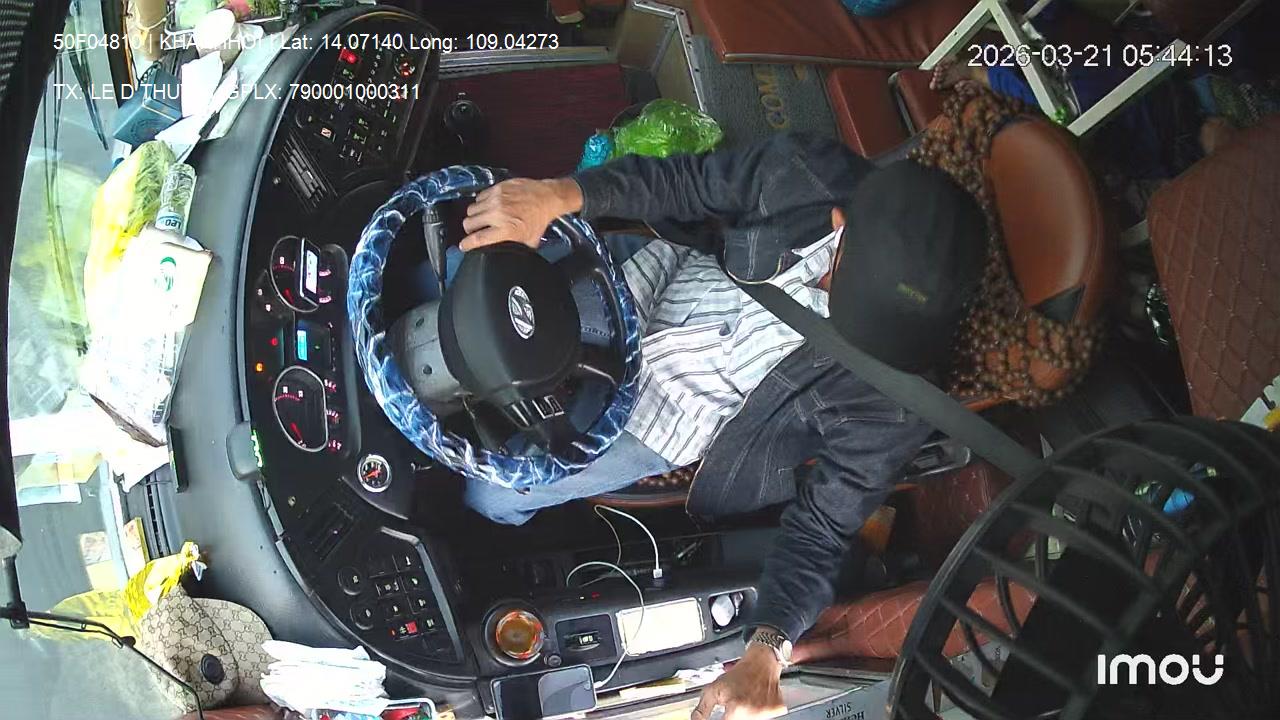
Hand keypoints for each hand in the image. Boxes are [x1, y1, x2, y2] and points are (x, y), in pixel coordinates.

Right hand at [460, 177, 583, 250]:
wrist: (547, 198)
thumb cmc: (538, 220)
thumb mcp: (528, 241)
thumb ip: (515, 248)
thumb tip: (506, 255)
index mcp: (505, 230)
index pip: (477, 238)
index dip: (466, 244)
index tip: (463, 246)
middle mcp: (497, 214)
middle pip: (468, 223)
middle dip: (469, 229)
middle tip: (474, 230)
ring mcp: (496, 199)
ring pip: (471, 209)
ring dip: (474, 215)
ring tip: (481, 217)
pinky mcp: (496, 188)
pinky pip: (479, 197)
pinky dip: (481, 203)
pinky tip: (488, 206)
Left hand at [692, 645, 785, 719]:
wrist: (761, 661)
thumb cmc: (738, 674)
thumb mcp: (713, 688)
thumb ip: (702, 709)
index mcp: (736, 708)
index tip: (720, 716)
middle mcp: (753, 713)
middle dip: (733, 715)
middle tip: (735, 702)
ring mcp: (766, 713)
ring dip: (746, 714)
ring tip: (745, 700)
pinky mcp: (777, 710)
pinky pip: (766, 717)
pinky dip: (760, 711)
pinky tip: (756, 700)